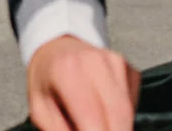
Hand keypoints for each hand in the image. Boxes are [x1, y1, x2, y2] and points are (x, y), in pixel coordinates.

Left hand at [26, 36, 141, 130]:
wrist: (58, 48)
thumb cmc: (47, 78)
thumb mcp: (40, 109)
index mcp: (68, 73)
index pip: (92, 121)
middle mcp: (97, 64)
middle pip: (118, 118)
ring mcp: (117, 64)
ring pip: (127, 114)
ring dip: (116, 126)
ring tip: (93, 124)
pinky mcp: (130, 69)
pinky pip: (131, 105)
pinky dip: (121, 117)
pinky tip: (103, 113)